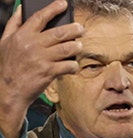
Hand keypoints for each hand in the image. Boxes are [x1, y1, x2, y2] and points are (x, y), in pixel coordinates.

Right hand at [0, 2, 82, 137]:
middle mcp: (32, 45)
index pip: (40, 18)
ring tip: (78, 46)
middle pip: (60, 32)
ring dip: (76, 46)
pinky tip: (71, 65)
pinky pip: (69, 65)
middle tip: (80, 29)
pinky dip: (73, 65)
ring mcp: (42, 58)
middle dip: (74, 29)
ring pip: (68, 48)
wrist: (9, 90)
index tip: (63, 4)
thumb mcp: (5, 42)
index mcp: (21, 35)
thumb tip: (21, 9)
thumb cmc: (8, 65)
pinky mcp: (49, 72)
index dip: (53, 9)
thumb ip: (14, 24)